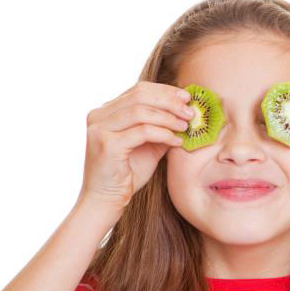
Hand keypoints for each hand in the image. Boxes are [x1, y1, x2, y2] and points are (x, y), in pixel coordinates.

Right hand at [79, 82, 192, 214]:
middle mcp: (99, 116)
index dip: (165, 91)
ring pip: (141, 111)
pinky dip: (163, 134)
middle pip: (140, 95)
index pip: (139, 90)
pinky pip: (142, 132)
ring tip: (186, 126)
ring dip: (168, 117)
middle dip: (170, 101)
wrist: (106, 200)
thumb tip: (187, 113)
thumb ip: (162, 127)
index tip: (187, 97)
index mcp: (106, 111)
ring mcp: (99, 129)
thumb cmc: (128, 173)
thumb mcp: (149, 145)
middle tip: (190, 111)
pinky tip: (176, 141)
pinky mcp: (106, 144)